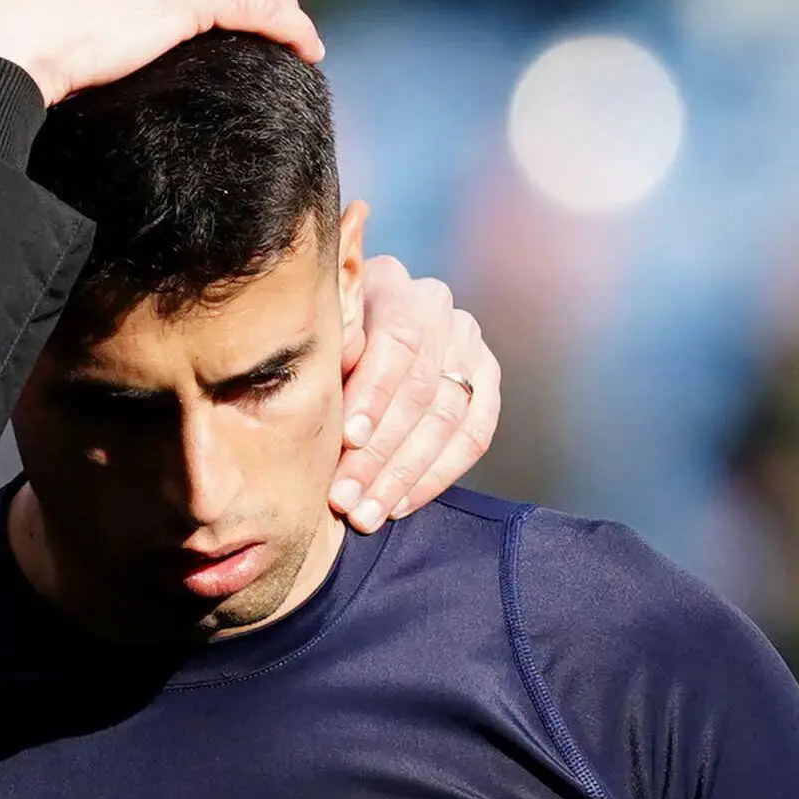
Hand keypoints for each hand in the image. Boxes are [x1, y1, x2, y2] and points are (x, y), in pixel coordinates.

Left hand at [329, 257, 500, 531]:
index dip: (375, 394)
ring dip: (405, 475)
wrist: (353, 336)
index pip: (398, 341)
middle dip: (381, 452)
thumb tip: (322, 391)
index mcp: (389, 284)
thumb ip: (325, 359)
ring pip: (449, 416)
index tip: (349, 441)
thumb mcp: (313, 340)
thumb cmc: (318, 344)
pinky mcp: (486, 377)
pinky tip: (399, 505)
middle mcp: (436, 305)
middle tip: (346, 498)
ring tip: (366, 513)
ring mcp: (467, 340)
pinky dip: (436, 477)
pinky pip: (475, 435)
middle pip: (422, 387)